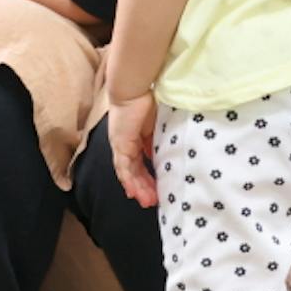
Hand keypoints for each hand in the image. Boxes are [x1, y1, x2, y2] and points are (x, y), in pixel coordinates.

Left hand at [108, 92, 158, 207]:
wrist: (133, 89)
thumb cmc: (149, 100)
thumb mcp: (159, 125)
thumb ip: (160, 139)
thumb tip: (170, 152)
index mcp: (135, 137)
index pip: (139, 161)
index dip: (146, 176)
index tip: (155, 188)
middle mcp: (125, 143)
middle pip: (133, 170)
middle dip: (143, 187)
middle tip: (151, 201)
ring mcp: (121, 145)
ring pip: (128, 172)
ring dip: (137, 188)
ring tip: (147, 201)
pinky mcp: (120, 144)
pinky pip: (123, 167)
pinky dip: (129, 180)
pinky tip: (134, 192)